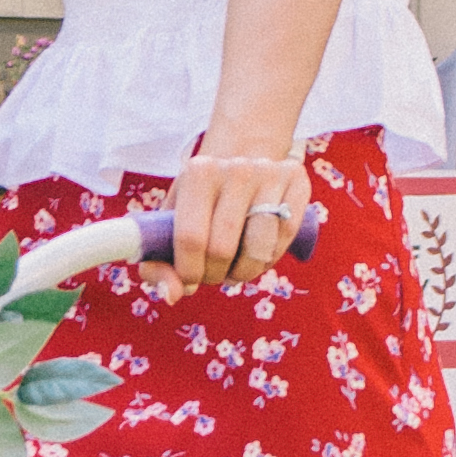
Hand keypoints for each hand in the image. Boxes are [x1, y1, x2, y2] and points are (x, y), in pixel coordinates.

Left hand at [161, 147, 312, 298]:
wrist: (242, 161)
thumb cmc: (201, 203)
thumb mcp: (171, 221)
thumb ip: (159, 263)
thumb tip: (172, 295)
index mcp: (198, 173)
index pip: (190, 238)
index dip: (189, 272)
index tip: (189, 281)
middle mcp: (235, 168)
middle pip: (223, 249)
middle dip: (215, 275)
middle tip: (213, 274)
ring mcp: (269, 173)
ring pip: (259, 249)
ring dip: (244, 273)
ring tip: (235, 269)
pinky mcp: (296, 182)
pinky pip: (285, 238)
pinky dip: (270, 259)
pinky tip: (258, 255)